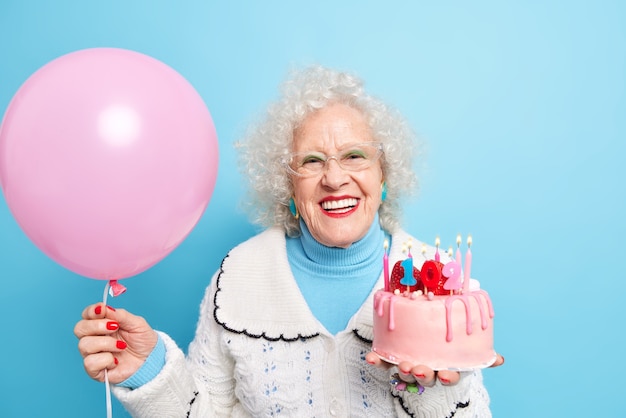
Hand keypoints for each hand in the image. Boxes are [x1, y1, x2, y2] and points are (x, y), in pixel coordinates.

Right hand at [74, 303, 157, 383]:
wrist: (152, 360)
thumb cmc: (143, 341)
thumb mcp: (136, 323)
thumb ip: (120, 315)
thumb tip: (104, 308)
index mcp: (103, 325)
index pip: (86, 315)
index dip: (91, 311)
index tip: (102, 310)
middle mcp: (95, 338)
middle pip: (79, 328)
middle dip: (96, 326)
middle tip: (114, 327)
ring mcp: (94, 354)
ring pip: (84, 345)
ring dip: (106, 343)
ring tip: (121, 346)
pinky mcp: (96, 370)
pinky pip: (89, 363)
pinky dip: (105, 360)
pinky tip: (116, 361)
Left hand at [365, 352, 504, 387]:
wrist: (425, 342)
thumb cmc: (447, 348)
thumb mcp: (465, 351)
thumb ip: (480, 355)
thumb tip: (500, 360)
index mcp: (445, 368)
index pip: (449, 376)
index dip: (448, 377)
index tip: (448, 375)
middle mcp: (426, 370)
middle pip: (424, 376)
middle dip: (421, 373)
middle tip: (417, 368)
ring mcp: (409, 366)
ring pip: (405, 372)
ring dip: (401, 369)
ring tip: (400, 364)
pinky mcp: (393, 359)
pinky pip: (384, 362)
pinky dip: (377, 361)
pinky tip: (370, 358)